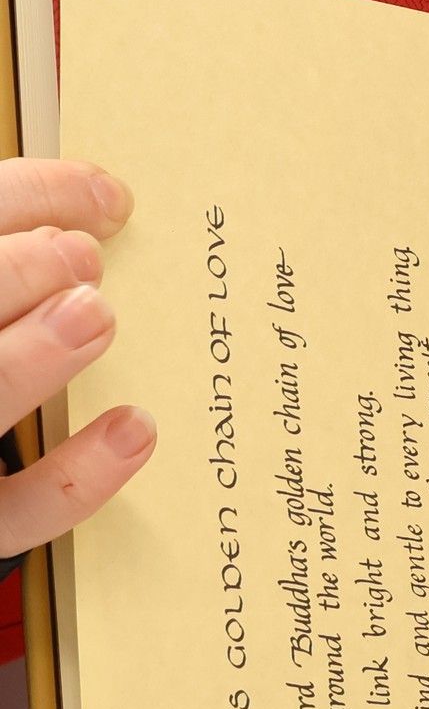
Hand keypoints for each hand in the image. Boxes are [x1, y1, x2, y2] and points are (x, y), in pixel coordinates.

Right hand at [0, 160, 153, 567]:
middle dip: (14, 273)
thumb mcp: (19, 312)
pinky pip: (19, 513)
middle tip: (84, 255)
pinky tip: (136, 428)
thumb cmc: (10, 376)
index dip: (27, 196)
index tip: (104, 195)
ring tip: (97, 314)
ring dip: (33, 355)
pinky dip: (79, 475)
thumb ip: (24, 277)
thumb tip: (93, 217)